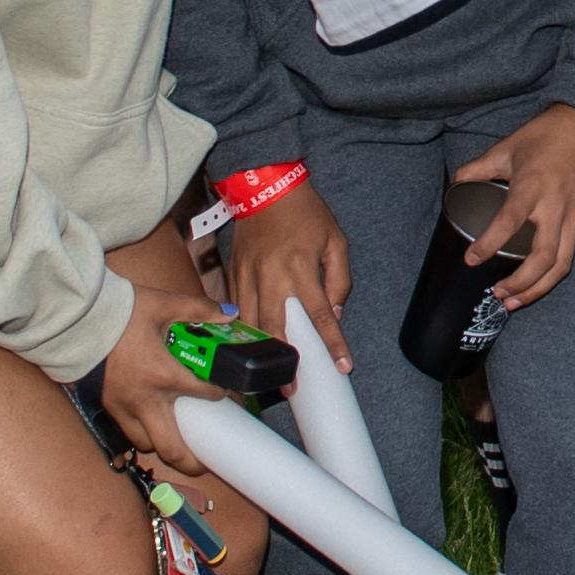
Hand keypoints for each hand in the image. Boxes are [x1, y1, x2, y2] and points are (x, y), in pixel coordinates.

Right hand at [93, 312, 234, 484]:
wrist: (76, 318)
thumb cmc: (120, 311)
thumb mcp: (165, 304)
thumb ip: (200, 309)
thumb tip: (229, 313)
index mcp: (164, 375)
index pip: (205, 394)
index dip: (222, 394)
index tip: (225, 392)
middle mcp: (145, 400)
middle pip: (173, 449)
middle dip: (193, 463)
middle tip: (206, 462)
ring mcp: (123, 407)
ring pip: (148, 445)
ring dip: (165, 445)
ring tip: (179, 442)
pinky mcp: (107, 406)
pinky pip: (128, 432)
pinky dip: (142, 434)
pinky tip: (151, 426)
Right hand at [227, 186, 354, 367]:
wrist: (264, 185)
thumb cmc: (305, 212)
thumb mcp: (336, 241)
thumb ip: (339, 280)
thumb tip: (334, 314)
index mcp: (300, 267)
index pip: (319, 315)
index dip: (332, 344)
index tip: (342, 366)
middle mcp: (271, 275)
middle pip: (275, 327)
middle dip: (284, 361)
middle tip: (291, 389)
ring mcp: (247, 276)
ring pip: (249, 324)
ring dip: (259, 351)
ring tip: (268, 375)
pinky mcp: (232, 274)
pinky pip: (235, 309)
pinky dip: (242, 330)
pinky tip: (248, 346)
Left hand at [449, 105, 574, 306]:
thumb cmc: (544, 136)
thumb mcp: (505, 148)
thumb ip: (477, 169)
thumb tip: (455, 186)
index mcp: (533, 186)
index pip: (509, 222)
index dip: (488, 244)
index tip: (471, 260)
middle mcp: (557, 205)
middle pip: (543, 257)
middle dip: (521, 284)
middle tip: (498, 294)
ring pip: (562, 264)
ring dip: (538, 289)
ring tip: (515, 301)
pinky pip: (570, 254)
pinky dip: (552, 274)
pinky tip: (535, 283)